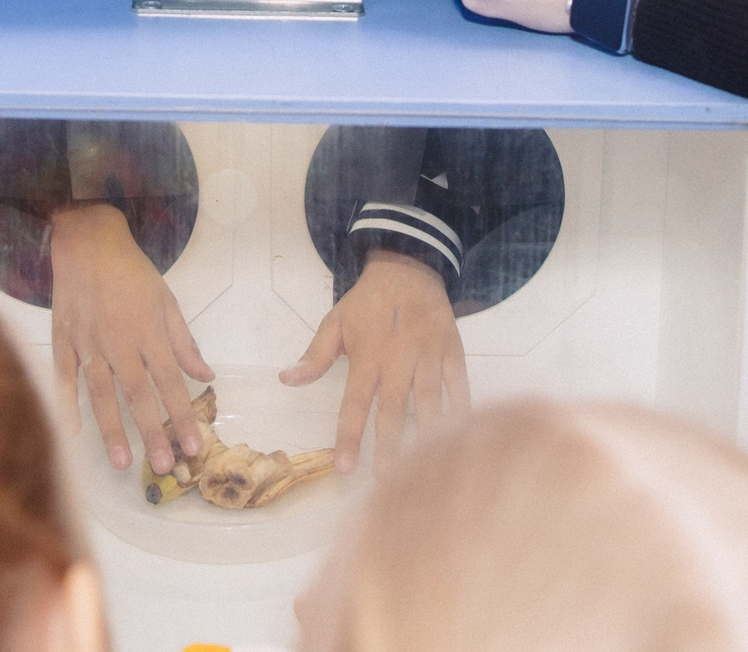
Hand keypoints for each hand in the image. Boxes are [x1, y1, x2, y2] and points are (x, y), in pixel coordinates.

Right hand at [48, 204, 214, 470]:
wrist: (87, 241)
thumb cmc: (131, 271)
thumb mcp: (166, 300)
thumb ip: (183, 341)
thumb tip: (207, 375)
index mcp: (148, 331)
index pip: (170, 382)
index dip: (183, 416)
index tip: (195, 446)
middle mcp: (119, 341)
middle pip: (138, 395)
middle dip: (152, 433)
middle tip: (163, 467)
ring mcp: (87, 342)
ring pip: (101, 393)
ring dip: (112, 430)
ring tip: (122, 462)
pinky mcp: (63, 339)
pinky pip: (64, 377)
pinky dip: (67, 404)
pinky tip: (72, 432)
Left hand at [281, 250, 468, 472]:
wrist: (409, 267)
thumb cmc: (368, 301)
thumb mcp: (335, 322)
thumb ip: (314, 355)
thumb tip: (285, 380)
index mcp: (367, 356)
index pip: (355, 402)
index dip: (349, 436)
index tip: (344, 468)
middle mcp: (399, 359)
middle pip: (394, 409)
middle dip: (389, 446)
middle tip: (386, 480)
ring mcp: (429, 355)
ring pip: (430, 401)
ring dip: (426, 435)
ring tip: (425, 467)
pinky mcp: (452, 351)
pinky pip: (459, 385)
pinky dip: (462, 410)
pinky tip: (459, 435)